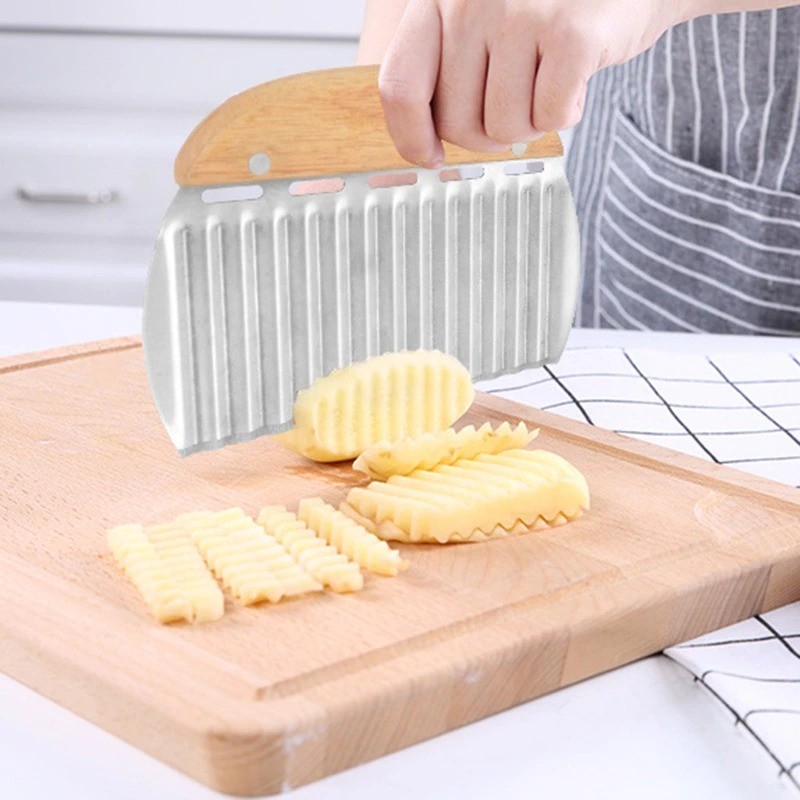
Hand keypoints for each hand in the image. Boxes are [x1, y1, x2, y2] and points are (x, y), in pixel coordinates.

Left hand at [377, 0, 685, 166]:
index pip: (401, 86)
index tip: (430, 156)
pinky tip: (576, 79)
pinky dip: (566, 113)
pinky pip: (549, 118)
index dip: (411, 137)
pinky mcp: (571, 34)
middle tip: (514, 108)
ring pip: (503, 128)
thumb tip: (426, 142)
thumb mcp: (483, 17)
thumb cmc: (552, 5)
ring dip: (531, 124)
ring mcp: (521, 13)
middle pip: (456, 124)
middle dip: (488, 135)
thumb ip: (448, 64)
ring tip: (547, 83)